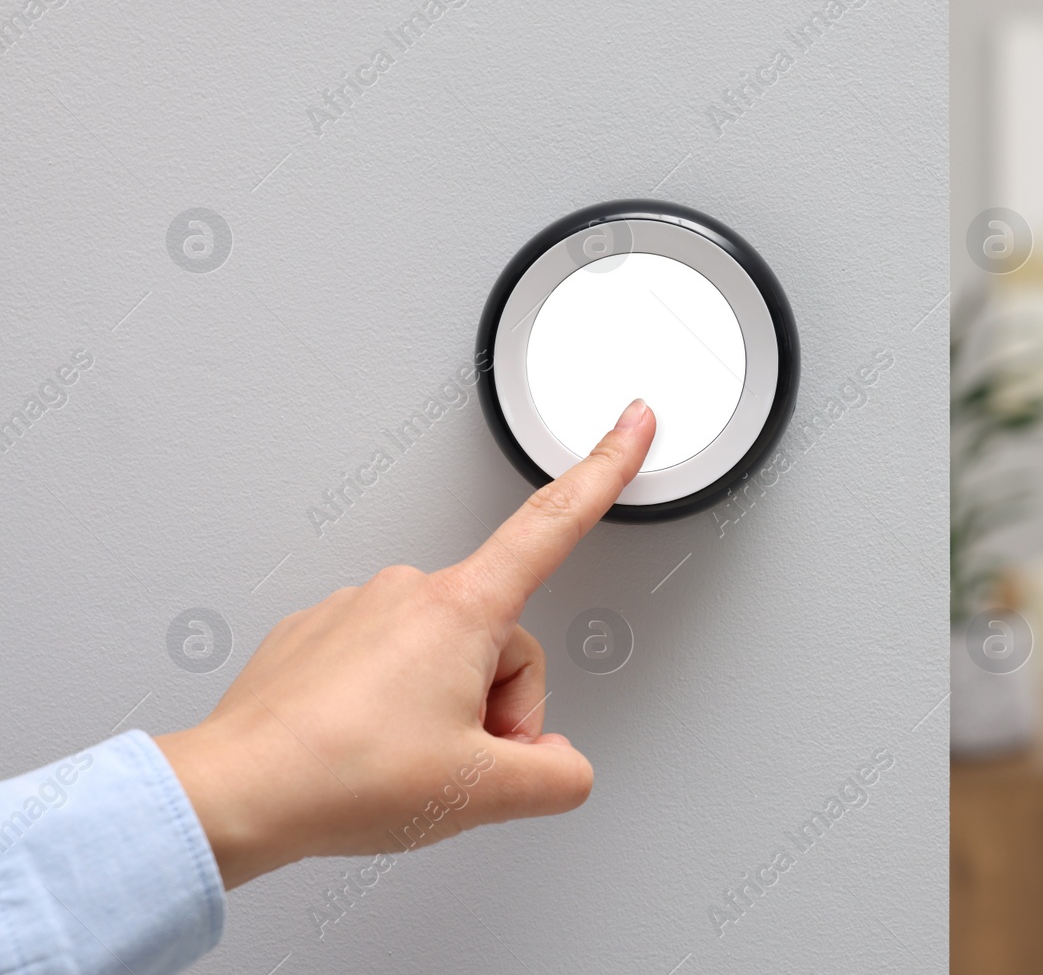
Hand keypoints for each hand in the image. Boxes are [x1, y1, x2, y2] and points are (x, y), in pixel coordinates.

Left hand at [155, 399, 655, 888]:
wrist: (235, 792)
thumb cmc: (340, 775)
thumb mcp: (484, 792)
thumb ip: (557, 776)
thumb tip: (561, 766)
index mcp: (462, 611)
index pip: (554, 524)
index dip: (605, 469)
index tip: (631, 425)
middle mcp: (409, 592)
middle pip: (502, 640)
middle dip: (497, 704)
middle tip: (458, 760)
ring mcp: (358, 608)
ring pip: (443, 655)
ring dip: (442, 708)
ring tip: (397, 759)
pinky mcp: (317, 634)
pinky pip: (385, 662)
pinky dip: (388, 705)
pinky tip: (363, 745)